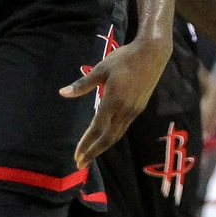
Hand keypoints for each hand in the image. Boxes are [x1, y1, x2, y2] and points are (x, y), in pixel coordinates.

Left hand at [62, 36, 172, 166]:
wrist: (152, 53)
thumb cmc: (124, 58)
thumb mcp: (101, 69)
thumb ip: (82, 84)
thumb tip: (63, 93)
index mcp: (113, 100)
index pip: (97, 128)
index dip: (86, 144)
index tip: (77, 156)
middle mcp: (124, 110)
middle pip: (108, 138)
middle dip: (93, 152)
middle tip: (80, 163)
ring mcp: (133, 111)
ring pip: (117, 134)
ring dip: (103, 146)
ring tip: (91, 154)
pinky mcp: (139, 108)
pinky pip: (123, 127)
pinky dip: (112, 137)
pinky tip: (106, 137)